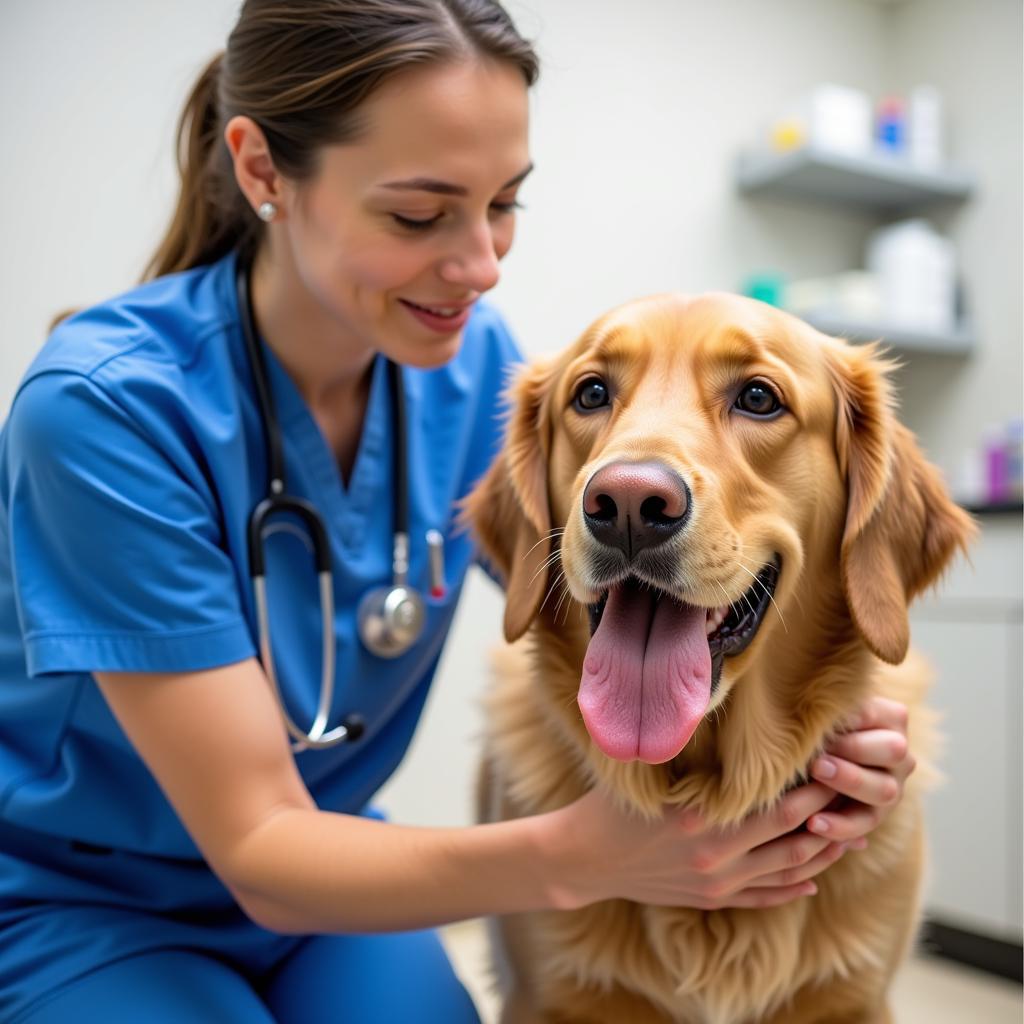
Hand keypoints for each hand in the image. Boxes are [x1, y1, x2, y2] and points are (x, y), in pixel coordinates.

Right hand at [549, 782, 861, 911]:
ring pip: (788, 871)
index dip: (815, 789)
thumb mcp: (649, 771)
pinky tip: (813, 877)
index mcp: (703, 820)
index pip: (779, 805)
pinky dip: (794, 887)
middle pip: (794, 837)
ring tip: (849, 832)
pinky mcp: (712, 901)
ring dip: (823, 853)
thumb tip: (726, 719)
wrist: (586, 858)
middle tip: (856, 794)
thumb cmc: (614, 804)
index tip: (836, 765)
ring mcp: (717, 883)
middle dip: (830, 816)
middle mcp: (717, 856)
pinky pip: (765, 898)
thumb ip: (687, 752)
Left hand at [805, 696, 915, 842]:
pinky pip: (863, 823)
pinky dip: (839, 825)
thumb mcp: (823, 713)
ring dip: (849, 781)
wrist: (813, 758)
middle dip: (855, 749)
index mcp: (892, 718)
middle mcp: (900, 753)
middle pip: (892, 750)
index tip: (821, 717)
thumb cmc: (816, 724)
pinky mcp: (877, 815)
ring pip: (884, 789)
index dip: (850, 717)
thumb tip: (810, 699)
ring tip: (816, 773)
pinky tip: (814, 823)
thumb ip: (826, 711)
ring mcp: (893, 786)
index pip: (876, 714)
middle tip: (821, 746)